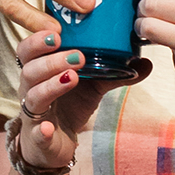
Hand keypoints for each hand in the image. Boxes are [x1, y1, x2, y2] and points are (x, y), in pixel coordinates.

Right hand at [10, 26, 147, 174]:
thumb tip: (145, 61)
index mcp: (40, 71)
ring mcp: (33, 114)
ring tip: (73, 77)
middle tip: (77, 55)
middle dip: (51, 60)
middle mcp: (31, 89)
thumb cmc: (69, 106)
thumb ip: (114, 73)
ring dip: (51, 85)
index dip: (38, 39)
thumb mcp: (93, 86)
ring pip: (33, 96)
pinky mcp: (39, 138)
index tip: (58, 30)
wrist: (56, 145)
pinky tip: (48, 128)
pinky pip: (37, 133)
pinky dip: (42, 130)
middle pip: (30, 69)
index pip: (29, 49)